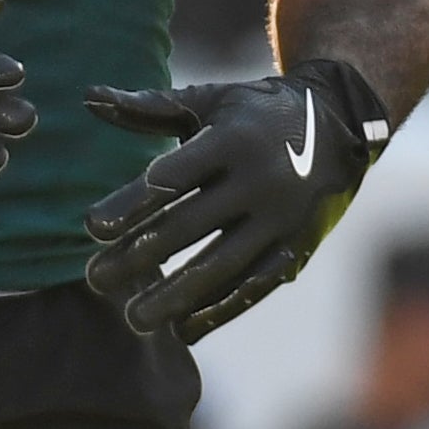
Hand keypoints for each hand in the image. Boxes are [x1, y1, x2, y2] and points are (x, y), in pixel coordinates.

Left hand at [84, 59, 389, 342]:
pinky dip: (219, 310)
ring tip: (133, 320)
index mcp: (232, 140)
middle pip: (190, 226)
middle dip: (139, 257)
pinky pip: (254, 286)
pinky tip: (183, 331)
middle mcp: (259, 181)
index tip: (91, 227)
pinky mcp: (297, 249)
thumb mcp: (209, 100)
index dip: (131, 202)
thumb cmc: (254, 112)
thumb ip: (150, 106)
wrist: (339, 125)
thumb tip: (88, 98)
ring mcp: (281, 220)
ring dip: (175, 296)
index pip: (173, 176)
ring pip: (221, 266)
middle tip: (95, 281)